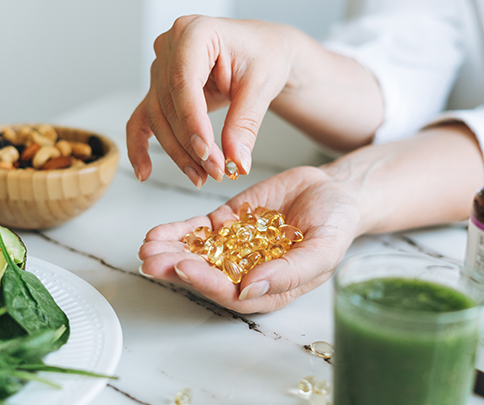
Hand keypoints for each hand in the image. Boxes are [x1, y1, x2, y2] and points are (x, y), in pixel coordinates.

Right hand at [126, 15, 298, 187]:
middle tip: (215, 171)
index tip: (207, 153)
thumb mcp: (262, 87)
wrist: (264, 52)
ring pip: (158, 118)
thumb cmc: (264, 55)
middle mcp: (170, 46)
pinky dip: (140, 145)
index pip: (183, 82)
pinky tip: (145, 171)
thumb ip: (245, 124)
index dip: (192, 122)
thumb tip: (236, 161)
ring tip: (202, 176)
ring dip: (178, 151)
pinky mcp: (160, 88)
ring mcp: (161, 67)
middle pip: (168, 105)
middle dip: (190, 144)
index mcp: (195, 32)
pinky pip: (143, 118)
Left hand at [137, 166, 358, 312]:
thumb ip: (289, 272)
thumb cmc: (336, 225)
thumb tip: (250, 290)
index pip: (232, 293)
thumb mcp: (323, 249)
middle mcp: (247, 271)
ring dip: (170, 251)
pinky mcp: (228, 223)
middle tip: (151, 261)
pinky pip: (199, 230)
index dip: (207, 283)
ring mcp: (235, 246)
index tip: (184, 268)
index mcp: (269, 288)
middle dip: (176, 268)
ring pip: (197, 253)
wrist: (334, 191)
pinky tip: (157, 233)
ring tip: (147, 247)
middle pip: (206, 275)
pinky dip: (178, 231)